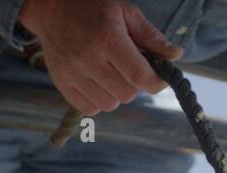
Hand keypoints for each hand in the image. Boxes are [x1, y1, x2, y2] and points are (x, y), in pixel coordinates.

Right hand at [18, 0, 184, 115]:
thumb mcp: (125, 12)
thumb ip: (151, 36)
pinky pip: (90, 108)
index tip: (159, 78)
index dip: (156, 83)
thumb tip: (176, 55)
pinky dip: (99, 100)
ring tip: (111, 73)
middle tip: (129, 68)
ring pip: (110, 104)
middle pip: (127, 94)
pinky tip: (98, 82)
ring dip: (117, 93)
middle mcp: (88, 59)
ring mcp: (72, 73)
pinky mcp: (61, 83)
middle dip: (135, 85)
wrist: (51, 7)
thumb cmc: (92, 7)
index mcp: (108, 38)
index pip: (140, 76)